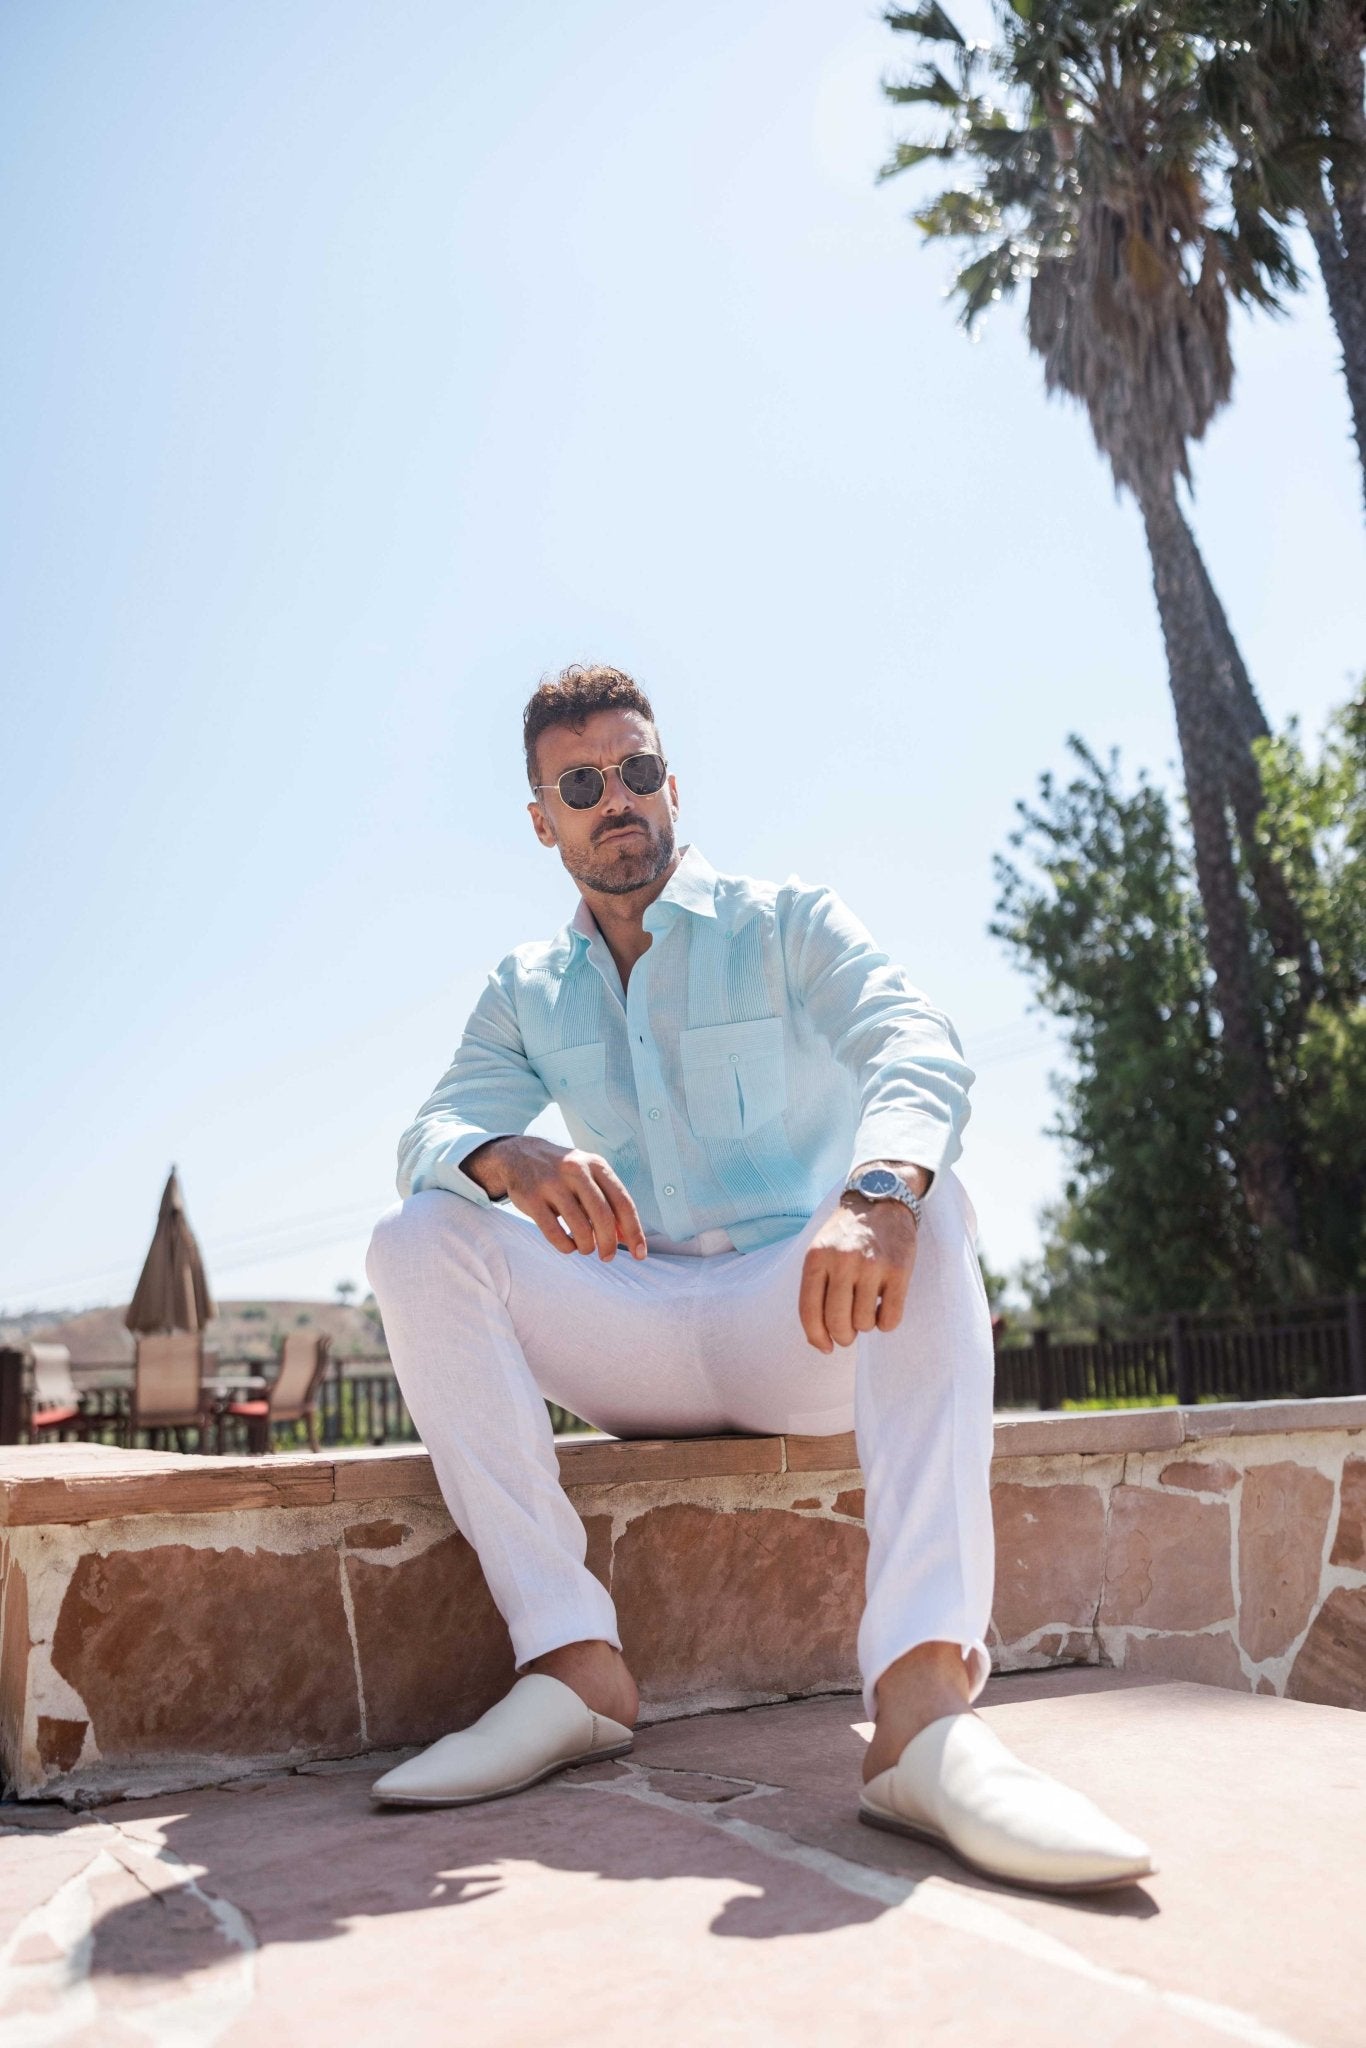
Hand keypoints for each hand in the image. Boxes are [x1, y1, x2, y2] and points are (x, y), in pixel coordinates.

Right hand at [464, 1136, 646, 1260]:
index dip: (634, 1232)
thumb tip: (627, 1238)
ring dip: (587, 1246)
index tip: (640, 1254)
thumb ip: (609, 1202)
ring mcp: (552, 1183)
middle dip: (609, 1243)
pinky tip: (568, 1245)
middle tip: (608, 1257)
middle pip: (603, 1217)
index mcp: (596, 1165)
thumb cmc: (564, 1173)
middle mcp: (576, 1170)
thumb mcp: (589, 1176)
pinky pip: (554, 1233)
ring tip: (586, 1249)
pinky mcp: (531, 1198)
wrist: (519, 1155)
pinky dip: (565, 1246)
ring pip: (579, 1227)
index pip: (623, 1202)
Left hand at [798, 1196, 917, 1352]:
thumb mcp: (820, 1249)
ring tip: (868, 1308)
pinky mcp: (899, 1270)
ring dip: (866, 1325)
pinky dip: (887, 1323)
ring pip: (864, 1323)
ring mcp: (872, 1265)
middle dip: (843, 1336)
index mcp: (817, 1258)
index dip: (816, 1337)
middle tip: (849, 1333)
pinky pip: (891, 1317)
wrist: (882, 1198)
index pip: (809, 1311)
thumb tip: (820, 1339)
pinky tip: (884, 1309)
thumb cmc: (847, 1233)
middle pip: (837, 1322)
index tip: (825, 1347)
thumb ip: (816, 1287)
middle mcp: (842, 1261)